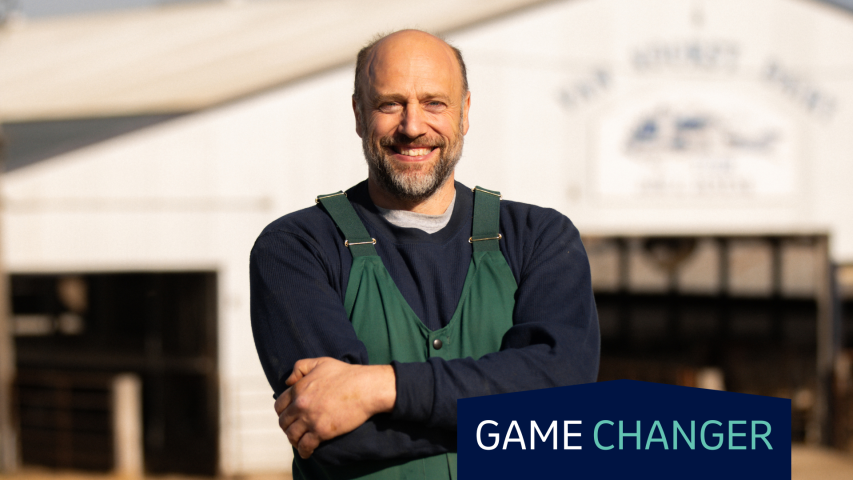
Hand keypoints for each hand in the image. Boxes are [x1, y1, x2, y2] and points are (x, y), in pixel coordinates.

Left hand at [274, 357, 395, 458]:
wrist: (365, 388)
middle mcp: (300, 405)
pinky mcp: (321, 432)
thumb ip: (300, 367)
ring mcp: (310, 419)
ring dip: (294, 440)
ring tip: (299, 442)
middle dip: (287, 427)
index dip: (283, 412)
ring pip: (292, 435)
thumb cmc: (346, 374)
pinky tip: (307, 453)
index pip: (279, 405)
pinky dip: (304, 451)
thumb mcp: (321, 362)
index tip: (289, 417)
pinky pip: (305, 446)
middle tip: (294, 429)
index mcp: (298, 389)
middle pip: (284, 422)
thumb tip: (288, 382)